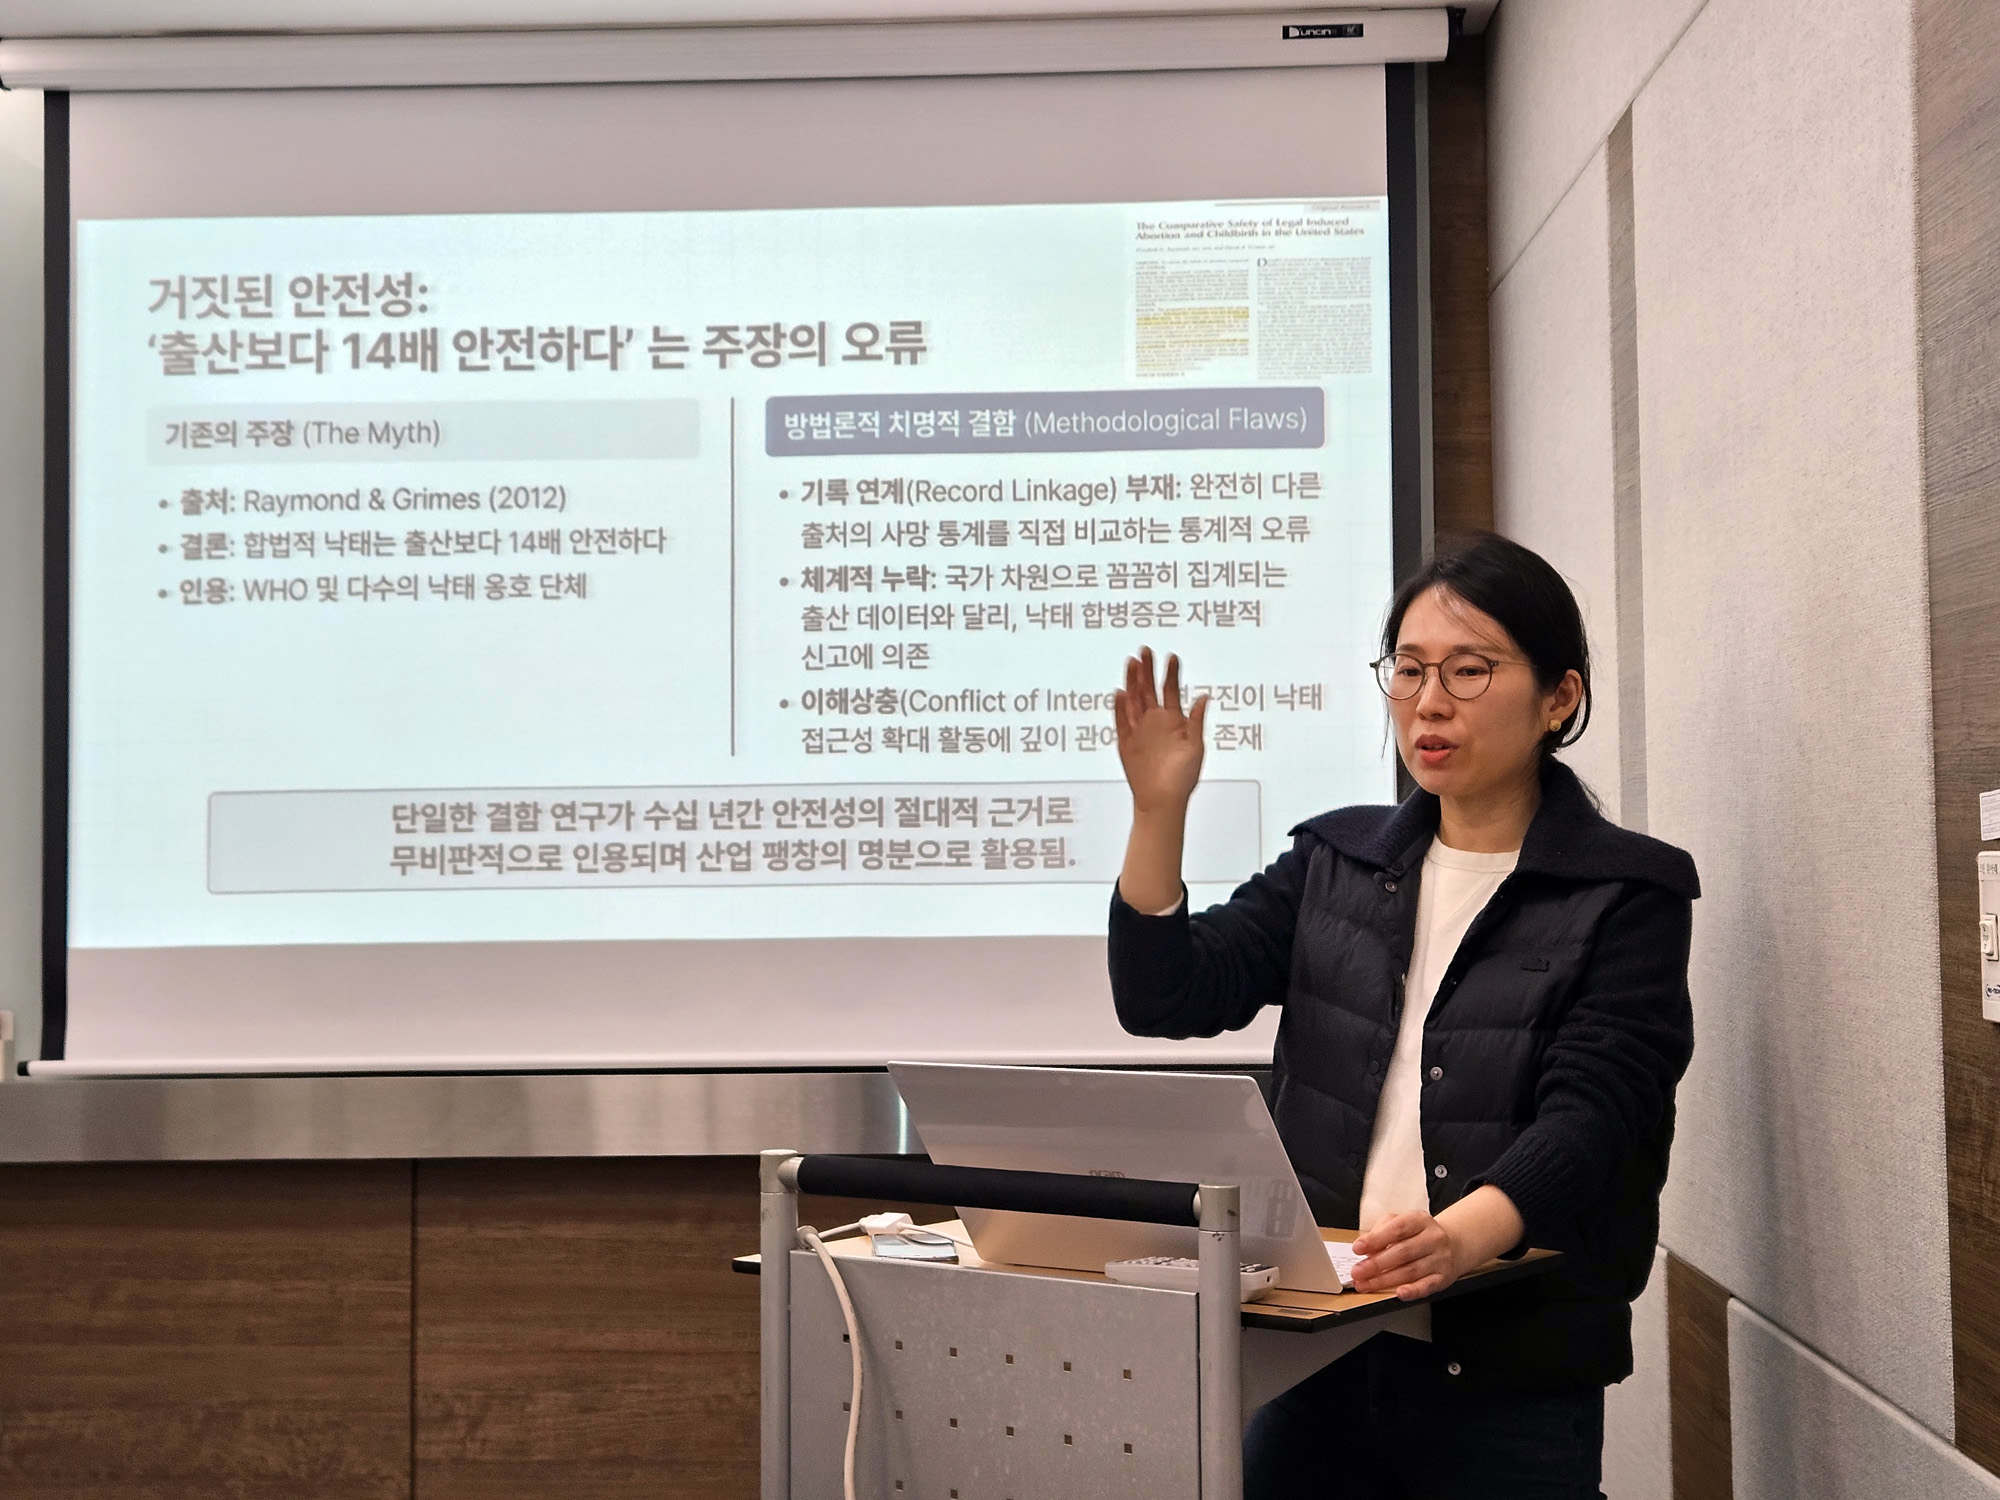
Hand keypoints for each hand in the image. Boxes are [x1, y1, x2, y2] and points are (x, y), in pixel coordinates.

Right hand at [1114, 647, 1209, 814]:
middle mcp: (1154, 722)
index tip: (1172, 657)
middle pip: (1148, 690)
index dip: (1170, 673)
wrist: (1162, 800)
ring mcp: (1139, 731)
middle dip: (1147, 670)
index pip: (1170, 690)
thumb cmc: (1182, 778)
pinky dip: (1120, 708)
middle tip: (1145, 651)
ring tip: (1131, 663)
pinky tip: (1121, 693)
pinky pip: (1122, 722)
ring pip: (1133, 701)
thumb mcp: (1196, 746)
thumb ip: (1196, 721)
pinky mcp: (1126, 743)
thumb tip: (1203, 697)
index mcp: (1173, 721)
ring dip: (1132, 683)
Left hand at [1347, 1212, 1463, 1300]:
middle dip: (1376, 1264)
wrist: (1452, 1244)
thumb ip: (1382, 1232)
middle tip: (1357, 1272)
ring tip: (1366, 1284)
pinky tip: (1399, 1293)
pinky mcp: (1444, 1277)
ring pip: (1411, 1271)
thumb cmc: (1418, 1234)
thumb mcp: (1401, 1223)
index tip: (1358, 1248)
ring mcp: (1440, 1258)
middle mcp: (1433, 1238)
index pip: (1397, 1228)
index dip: (1375, 1239)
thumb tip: (1366, 1249)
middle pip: (1402, 1252)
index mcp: (1419, 1220)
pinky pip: (1428, 1286)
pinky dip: (1413, 1291)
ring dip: (1385, 1280)